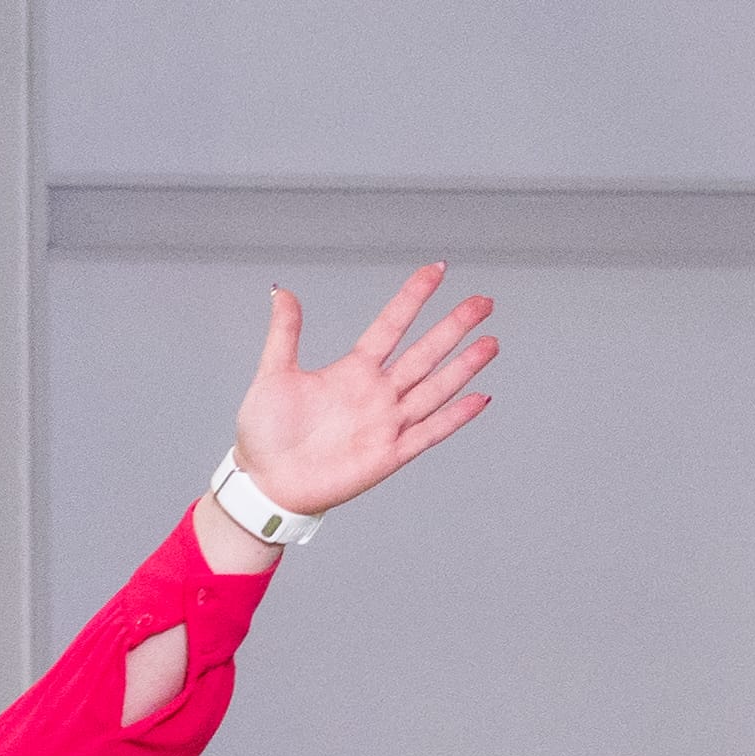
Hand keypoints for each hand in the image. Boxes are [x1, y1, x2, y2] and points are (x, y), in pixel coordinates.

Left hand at [229, 263, 498, 519]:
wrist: (263, 485)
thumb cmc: (264, 436)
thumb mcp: (273, 375)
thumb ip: (284, 333)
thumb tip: (283, 292)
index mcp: (352, 371)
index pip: (392, 325)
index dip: (414, 297)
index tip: (437, 270)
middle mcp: (375, 393)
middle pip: (424, 352)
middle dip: (455, 326)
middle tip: (483, 302)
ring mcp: (385, 424)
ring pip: (434, 388)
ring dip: (463, 366)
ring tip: (491, 342)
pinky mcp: (388, 455)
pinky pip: (428, 433)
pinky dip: (454, 417)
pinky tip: (479, 398)